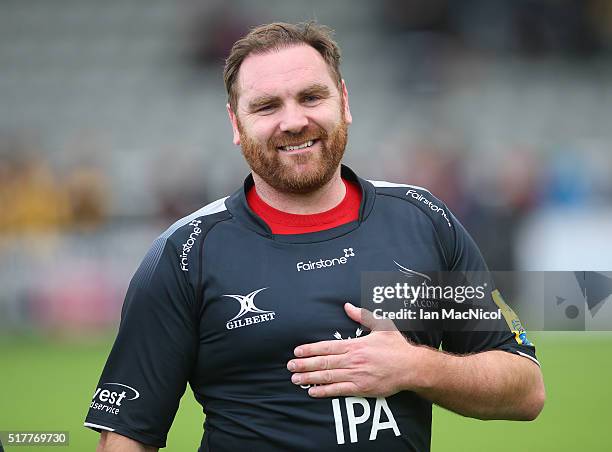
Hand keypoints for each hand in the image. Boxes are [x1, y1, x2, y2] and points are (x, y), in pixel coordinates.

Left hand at [287, 303, 430, 397]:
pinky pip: (338, 390)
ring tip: (295, 379)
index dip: (310, 350)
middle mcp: (353, 360)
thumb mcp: (381, 325)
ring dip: (309, 378)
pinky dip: (324, 391)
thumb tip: (347, 306)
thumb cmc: (396, 346)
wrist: (411, 367)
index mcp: (355, 345)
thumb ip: (362, 316)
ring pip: (328, 377)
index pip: (327, 347)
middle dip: (304, 365)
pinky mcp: (361, 388)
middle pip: (323, 363)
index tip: (297, 351)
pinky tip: (312, 392)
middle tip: (290, 366)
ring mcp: (356, 375)